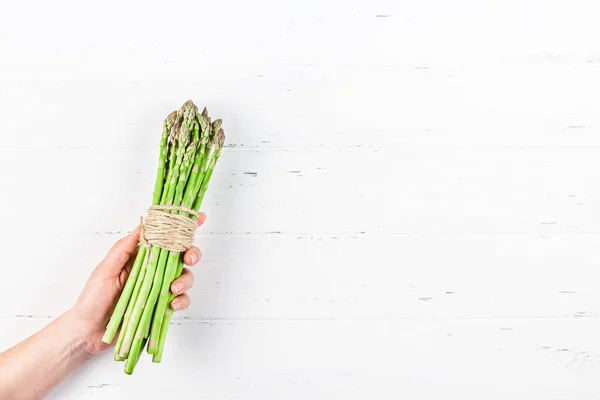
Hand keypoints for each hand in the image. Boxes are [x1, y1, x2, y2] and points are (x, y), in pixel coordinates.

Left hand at [70, 213, 205, 354]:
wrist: (88, 333)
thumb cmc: (92, 299)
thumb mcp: (104, 269)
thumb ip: (123, 248)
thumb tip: (142, 225)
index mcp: (139, 256)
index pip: (163, 237)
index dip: (181, 227)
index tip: (198, 218)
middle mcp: (152, 270)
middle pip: (180, 255)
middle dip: (191, 253)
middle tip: (188, 258)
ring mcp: (158, 288)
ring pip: (184, 277)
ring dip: (185, 280)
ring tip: (173, 288)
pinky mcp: (161, 306)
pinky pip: (180, 300)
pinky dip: (181, 300)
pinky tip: (172, 304)